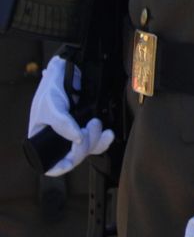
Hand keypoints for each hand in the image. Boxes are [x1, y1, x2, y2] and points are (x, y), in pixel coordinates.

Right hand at [27, 56, 112, 176]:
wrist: (68, 69)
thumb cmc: (53, 87)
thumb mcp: (51, 104)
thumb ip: (62, 123)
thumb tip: (77, 139)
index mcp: (41, 139)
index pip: (49, 163)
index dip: (59, 167)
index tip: (69, 162)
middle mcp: (58, 140)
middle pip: (73, 157)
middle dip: (83, 146)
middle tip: (90, 126)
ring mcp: (75, 134)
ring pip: (87, 149)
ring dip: (95, 140)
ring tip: (96, 122)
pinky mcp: (88, 127)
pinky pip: (98, 140)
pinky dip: (104, 139)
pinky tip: (108, 133)